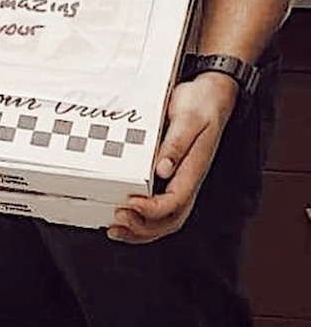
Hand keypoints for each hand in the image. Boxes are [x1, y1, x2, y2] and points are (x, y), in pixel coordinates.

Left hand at [107, 71, 238, 243]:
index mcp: (193, 169)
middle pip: (170, 219)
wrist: (211, 96)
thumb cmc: (201, 105)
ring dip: (140, 230)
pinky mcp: (170, 176)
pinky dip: (141, 218)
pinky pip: (158, 206)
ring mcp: (179, 181)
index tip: (131, 203)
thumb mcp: (188, 118)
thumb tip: (162, 168)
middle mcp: (187, 180)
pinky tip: (124, 218)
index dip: (152, 208)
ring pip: (164, 219)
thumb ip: (176, 144)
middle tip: (119, 220)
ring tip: (116, 230)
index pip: (175, 201)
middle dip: (143, 227)